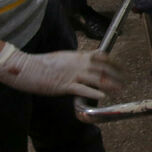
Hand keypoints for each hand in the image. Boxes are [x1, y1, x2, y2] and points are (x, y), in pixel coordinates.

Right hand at [0, 42, 122, 99]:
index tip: (121, 67)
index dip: (113, 62)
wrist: (27, 67)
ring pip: (95, 79)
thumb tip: (86, 62)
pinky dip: (93, 92)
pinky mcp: (64, 85)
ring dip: (109, 85)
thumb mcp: (63, 58)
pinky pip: (82, 89)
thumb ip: (76, 60)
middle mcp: (78, 64)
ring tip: (119, 89)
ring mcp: (72, 74)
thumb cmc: (42, 64)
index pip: (101, 56)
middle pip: (102, 68)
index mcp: (78, 56)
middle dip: (115, 75)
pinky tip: (102, 96)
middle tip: (124, 80)